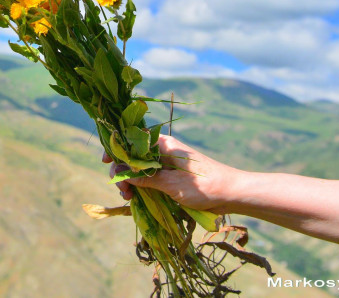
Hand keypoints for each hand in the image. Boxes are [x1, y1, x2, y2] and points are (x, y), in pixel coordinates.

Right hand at [102, 134, 242, 213]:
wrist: (232, 194)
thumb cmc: (205, 185)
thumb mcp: (172, 183)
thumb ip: (146, 178)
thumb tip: (122, 174)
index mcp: (164, 144)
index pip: (133, 139)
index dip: (117, 148)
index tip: (106, 162)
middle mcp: (164, 151)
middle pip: (134, 156)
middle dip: (123, 172)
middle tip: (122, 191)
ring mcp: (168, 164)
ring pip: (140, 169)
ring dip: (131, 182)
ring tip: (128, 198)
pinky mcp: (172, 177)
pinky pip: (150, 178)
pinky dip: (141, 187)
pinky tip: (137, 198)